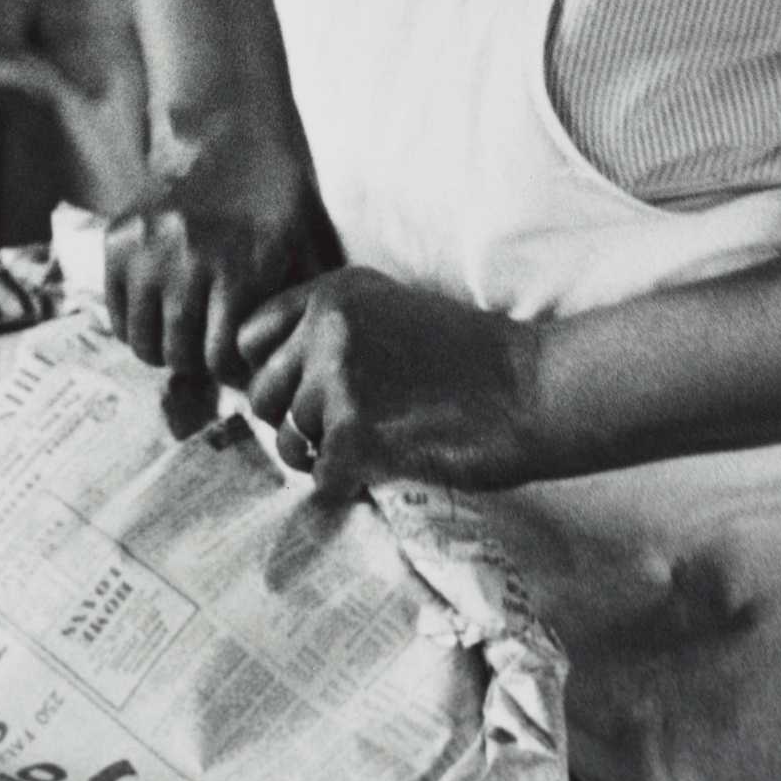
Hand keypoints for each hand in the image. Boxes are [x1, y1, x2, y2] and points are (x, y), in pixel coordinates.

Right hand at [105, 126, 330, 378]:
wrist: (228, 136)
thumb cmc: (278, 200)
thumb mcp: (307, 248)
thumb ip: (298, 306)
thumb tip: (293, 365)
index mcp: (241, 267)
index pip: (220, 357)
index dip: (231, 373)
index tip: (237, 367)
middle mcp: (189, 259)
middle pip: (180, 355)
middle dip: (198, 364)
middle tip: (208, 353)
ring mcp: (148, 248)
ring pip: (144, 341)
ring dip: (164, 350)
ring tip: (183, 338)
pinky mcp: (119, 238)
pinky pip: (117, 314)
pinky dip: (135, 326)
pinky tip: (160, 316)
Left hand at [237, 268, 543, 499]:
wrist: (531, 388)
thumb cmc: (467, 359)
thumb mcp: (390, 309)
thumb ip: (328, 329)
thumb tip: (265, 381)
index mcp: (333, 293)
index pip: (250, 338)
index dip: (272, 374)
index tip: (304, 392)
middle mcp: (327, 328)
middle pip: (263, 395)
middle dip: (292, 422)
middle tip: (335, 434)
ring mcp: (340, 378)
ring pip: (289, 440)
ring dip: (320, 457)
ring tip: (364, 452)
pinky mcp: (357, 431)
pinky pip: (321, 478)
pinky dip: (345, 488)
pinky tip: (378, 473)